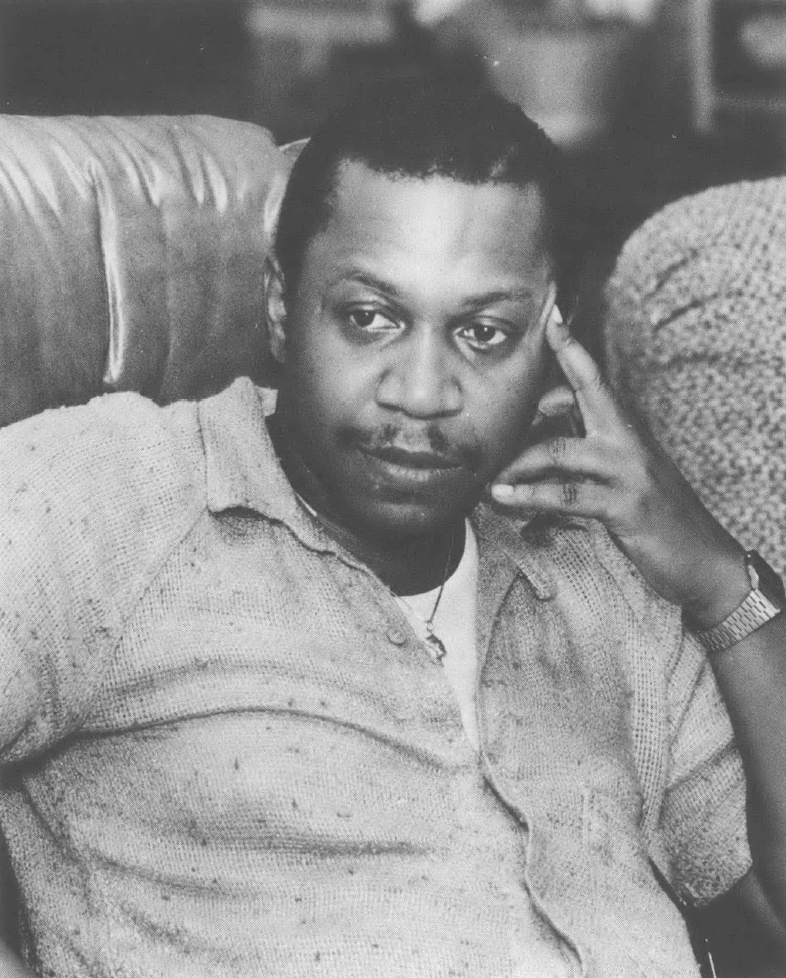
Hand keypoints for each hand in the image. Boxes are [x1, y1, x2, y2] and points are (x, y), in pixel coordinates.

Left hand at [490, 312, 747, 625]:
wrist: (702, 560)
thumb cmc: (655, 518)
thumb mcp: (624, 479)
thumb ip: (588, 457)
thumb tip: (535, 450)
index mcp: (626, 430)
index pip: (595, 381)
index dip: (572, 350)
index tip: (551, 320)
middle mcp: (628, 441)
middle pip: (580, 397)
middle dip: (535, 396)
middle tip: (492, 415)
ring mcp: (628, 472)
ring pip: (560, 451)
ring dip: (517, 465)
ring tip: (488, 480)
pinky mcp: (624, 506)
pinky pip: (567, 494)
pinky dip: (530, 496)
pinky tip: (504, 499)